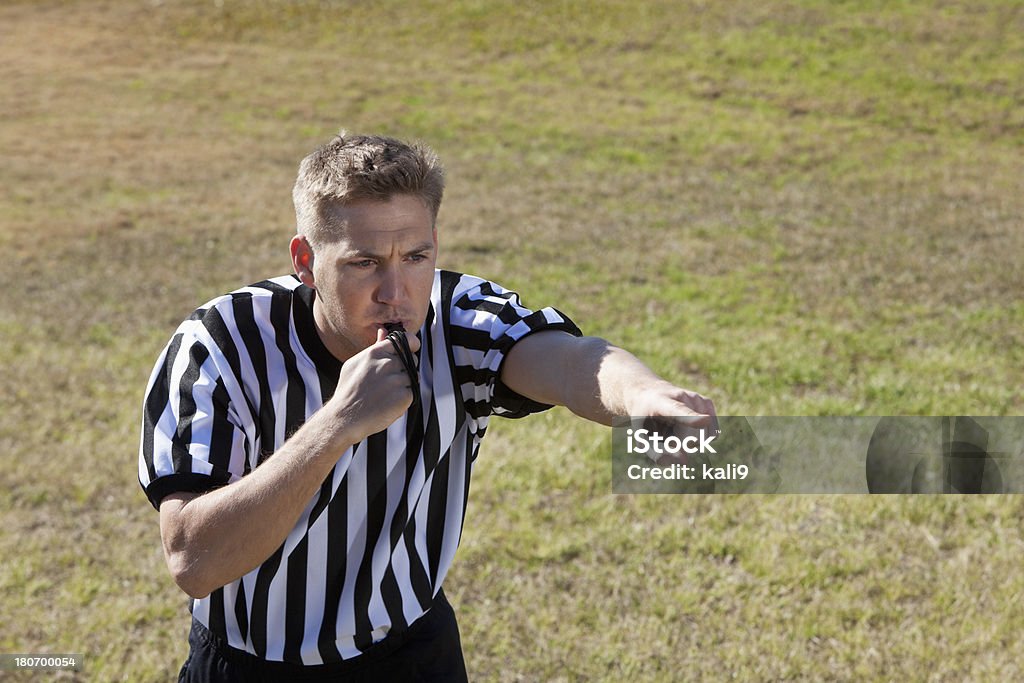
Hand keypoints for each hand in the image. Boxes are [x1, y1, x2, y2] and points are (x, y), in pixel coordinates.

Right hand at [327, 328, 420, 443]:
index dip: (411, 343)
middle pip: (410, 359)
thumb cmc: (348, 391)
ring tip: (386, 393)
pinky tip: (389, 402)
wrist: (345, 418)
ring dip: (404, 384)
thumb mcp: (355, 363)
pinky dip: (404, 398)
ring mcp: (397, 380)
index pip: (405, 340)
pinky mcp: (404, 396)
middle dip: (404, 368)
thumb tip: (383, 331)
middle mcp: (387, 364)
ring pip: (412, 376)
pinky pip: (412, 392)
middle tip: (389, 380)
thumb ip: (374, 346)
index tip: (412, 347)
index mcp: (375, 353)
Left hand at [625, 380, 717, 466]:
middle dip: (681, 446)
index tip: (704, 421)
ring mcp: (697, 399)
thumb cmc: (644, 419)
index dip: (692, 418)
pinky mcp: (708, 403)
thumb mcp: (641, 437)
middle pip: (692, 438)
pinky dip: (701, 437)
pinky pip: (712, 433)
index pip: (679, 412)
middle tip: (664, 435)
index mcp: (662, 403)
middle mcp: (682, 397)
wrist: (648, 394)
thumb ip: (657, 453)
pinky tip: (686, 427)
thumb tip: (685, 462)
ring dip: (690, 442)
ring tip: (674, 427)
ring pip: (704, 438)